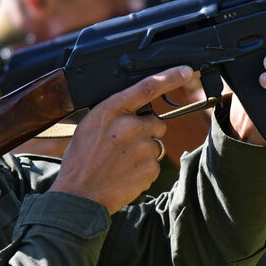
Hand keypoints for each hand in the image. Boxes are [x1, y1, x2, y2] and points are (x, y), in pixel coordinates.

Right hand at [52, 66, 194, 212]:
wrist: (79, 194)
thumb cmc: (81, 160)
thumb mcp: (90, 126)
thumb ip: (115, 114)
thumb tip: (136, 112)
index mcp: (111, 110)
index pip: (147, 87)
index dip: (170, 77)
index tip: (186, 71)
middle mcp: (129, 125)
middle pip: (156, 122)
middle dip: (146, 132)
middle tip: (124, 146)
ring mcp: (142, 146)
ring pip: (156, 144)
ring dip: (144, 152)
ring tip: (121, 162)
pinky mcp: (150, 167)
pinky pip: (155, 165)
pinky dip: (144, 170)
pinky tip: (125, 174)